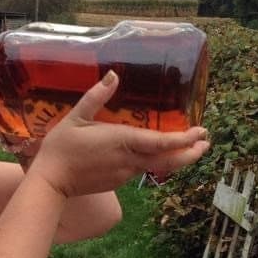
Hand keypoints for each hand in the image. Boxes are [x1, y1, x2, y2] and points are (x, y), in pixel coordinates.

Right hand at [30, 71, 210, 197]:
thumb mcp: (75, 117)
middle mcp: (129, 160)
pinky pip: (142, 170)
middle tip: (206, 143)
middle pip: (169, 160)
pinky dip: (155, 162)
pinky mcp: (118, 181)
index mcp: (122, 141)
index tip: (201, 132)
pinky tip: (155, 155)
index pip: (162, 142)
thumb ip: (96, 97)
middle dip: (191, 153)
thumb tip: (113, 75)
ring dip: (175, 158)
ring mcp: (125, 173)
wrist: (51, 182)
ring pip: (157, 167)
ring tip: (189, 149)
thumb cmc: (61, 147)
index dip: (185, 139)